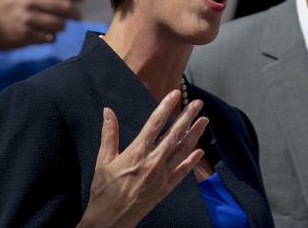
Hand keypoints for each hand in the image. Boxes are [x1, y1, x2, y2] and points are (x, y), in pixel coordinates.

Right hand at [0, 0, 82, 48]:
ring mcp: (29, 20)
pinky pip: (49, 37)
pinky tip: (48, 34)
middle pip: (65, 7)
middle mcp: (31, 4)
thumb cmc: (3, 6)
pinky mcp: (26, 35)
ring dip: (63, 26)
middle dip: (76, 13)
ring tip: (60, 26)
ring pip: (59, 24)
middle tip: (79, 16)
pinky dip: (51, 37)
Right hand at [77, 90, 207, 227]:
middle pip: (175, 133)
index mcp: (137, 152)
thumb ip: (109, 134)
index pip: (155, 122)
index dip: (166, 106)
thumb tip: (108, 111)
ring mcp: (162, 175)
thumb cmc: (104, 190)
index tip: (174, 93)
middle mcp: (153, 161)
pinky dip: (192, 161)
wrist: (109, 220)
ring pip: (183, 149)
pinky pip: (183, 171)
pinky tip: (200, 151)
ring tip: (205, 120)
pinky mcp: (166, 187)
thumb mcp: (103, 160)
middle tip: (198, 103)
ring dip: (195, 134)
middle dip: (188, 116)